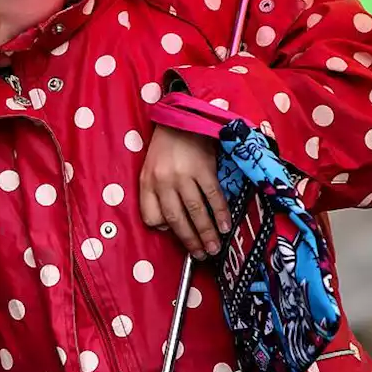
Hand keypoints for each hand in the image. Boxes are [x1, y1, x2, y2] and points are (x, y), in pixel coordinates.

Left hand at [139, 125, 231, 259]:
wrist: (182, 116)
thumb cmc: (167, 146)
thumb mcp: (151, 168)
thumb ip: (156, 193)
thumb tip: (168, 225)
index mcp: (147, 181)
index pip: (150, 216)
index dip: (163, 229)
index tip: (177, 237)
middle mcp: (163, 181)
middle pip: (175, 219)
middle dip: (189, 241)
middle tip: (201, 256)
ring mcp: (183, 174)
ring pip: (195, 211)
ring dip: (206, 233)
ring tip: (214, 248)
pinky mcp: (203, 168)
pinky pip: (212, 196)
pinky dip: (219, 213)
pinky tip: (225, 226)